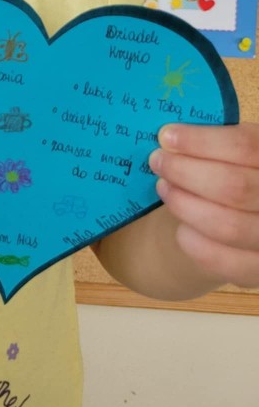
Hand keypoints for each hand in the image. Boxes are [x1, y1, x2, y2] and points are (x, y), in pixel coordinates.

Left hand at [150, 122, 258, 287]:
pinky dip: (195, 243)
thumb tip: (167, 136)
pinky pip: (225, 262)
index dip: (202, 141)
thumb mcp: (231, 150)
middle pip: (234, 186)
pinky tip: (181, 228)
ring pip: (227, 225)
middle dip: (185, 172)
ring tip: (165, 189)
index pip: (246, 147)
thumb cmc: (233, 169)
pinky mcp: (257, 270)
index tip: (166, 136)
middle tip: (158, 162)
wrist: (246, 214)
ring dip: (184, 204)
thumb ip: (211, 142)